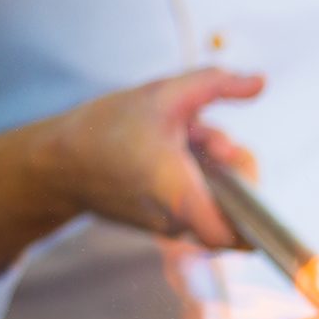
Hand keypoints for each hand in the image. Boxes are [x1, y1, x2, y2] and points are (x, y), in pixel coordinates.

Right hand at [45, 67, 263, 247]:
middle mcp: (180, 222)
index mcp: (181, 195)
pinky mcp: (163, 226)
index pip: (238, 236)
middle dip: (234, 167)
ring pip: (216, 203)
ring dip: (214, 168)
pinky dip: (196, 178)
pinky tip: (175, 152)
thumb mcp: (164, 93)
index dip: (256, 214)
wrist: (58, 163)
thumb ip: (217, 84)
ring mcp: (172, 229)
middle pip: (235, 208)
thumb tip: (261, 82)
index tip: (244, 175)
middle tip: (214, 139)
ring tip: (189, 139)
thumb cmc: (107, 129)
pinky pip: (196, 205)